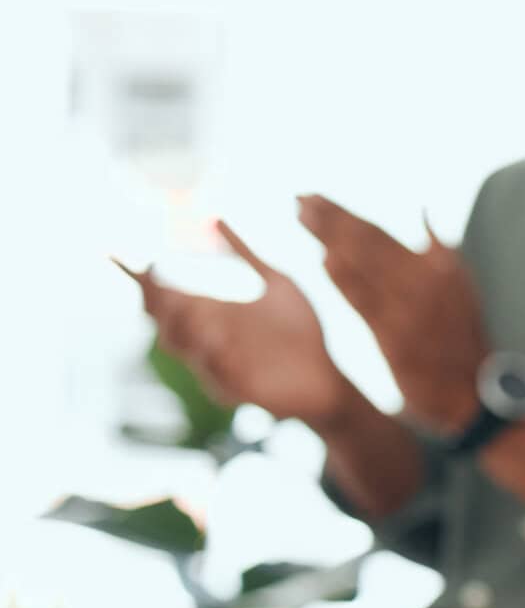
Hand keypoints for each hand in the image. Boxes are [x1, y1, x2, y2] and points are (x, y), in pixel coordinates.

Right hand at [117, 222, 350, 425]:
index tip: (113, 252)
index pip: (162, 293)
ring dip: (183, 324)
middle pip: (161, 318)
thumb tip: (215, 217)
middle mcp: (205, 337)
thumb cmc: (303, 331)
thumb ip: (248, 253)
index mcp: (210, 311)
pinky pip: (210, 375)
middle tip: (163, 283)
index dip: (136, 275)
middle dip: (157, 300)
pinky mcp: (231, 390)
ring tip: (200, 309)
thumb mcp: (279, 283)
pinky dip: (210, 357)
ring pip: (179, 345)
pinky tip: (220, 340)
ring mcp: (214, 364)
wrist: (329, 376)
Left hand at [299, 194, 489, 434]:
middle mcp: (421, 283)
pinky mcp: (396, 339)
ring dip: (331, 239)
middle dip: (332, 219)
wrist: (473, 391)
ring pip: (365, 267)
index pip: (380, 233)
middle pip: (368, 243)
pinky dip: (348, 282)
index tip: (315, 198)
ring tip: (302, 216)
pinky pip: (368, 305)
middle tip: (299, 199)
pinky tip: (325, 262)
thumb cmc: (462, 338)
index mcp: (435, 267)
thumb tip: (423, 208)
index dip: (345, 214)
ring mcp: (409, 310)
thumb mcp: (463, 286)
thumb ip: (440, 248)